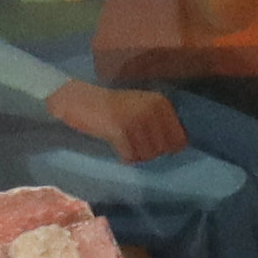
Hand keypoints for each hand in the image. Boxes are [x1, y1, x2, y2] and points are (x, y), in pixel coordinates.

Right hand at [41, 77, 191, 164]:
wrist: (78, 99)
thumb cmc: (112, 107)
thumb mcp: (143, 107)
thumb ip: (160, 123)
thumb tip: (178, 149)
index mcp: (162, 104)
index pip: (179, 140)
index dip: (166, 149)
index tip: (150, 146)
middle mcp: (152, 110)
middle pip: (162, 150)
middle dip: (149, 154)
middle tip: (134, 147)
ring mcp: (136, 119)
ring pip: (146, 155)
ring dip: (136, 156)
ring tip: (126, 147)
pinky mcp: (119, 129)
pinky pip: (130, 156)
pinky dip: (125, 158)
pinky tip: (120, 152)